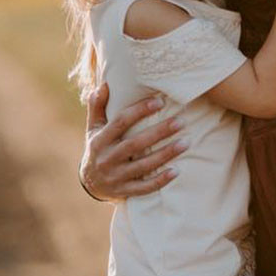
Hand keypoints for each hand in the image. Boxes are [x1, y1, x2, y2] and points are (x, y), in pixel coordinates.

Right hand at [79, 83, 186, 201]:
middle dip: (159, 132)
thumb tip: (104, 84)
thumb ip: (97, 106)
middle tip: (181, 121)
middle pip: (135, 144)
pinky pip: (144, 187)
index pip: (121, 122)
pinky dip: (160, 180)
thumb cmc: (97, 148)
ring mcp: (116, 177)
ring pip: (143, 166)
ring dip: (165, 154)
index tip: (160, 101)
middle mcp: (107, 158)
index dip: (140, 111)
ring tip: (186, 143)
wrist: (89, 183)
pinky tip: (176, 171)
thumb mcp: (93, 128)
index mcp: (100, 140)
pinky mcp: (124, 191)